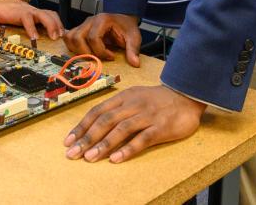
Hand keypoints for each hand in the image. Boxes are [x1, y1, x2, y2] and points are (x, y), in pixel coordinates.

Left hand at [0, 0, 63, 39]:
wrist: (5, 0)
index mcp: (18, 12)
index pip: (27, 17)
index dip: (31, 27)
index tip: (34, 37)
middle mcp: (29, 11)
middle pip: (43, 14)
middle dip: (50, 25)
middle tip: (54, 36)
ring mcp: (36, 12)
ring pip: (50, 14)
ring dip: (57, 24)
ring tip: (61, 36)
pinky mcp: (40, 14)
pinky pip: (52, 16)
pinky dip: (58, 23)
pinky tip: (62, 32)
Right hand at [63, 12, 141, 65]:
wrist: (122, 18)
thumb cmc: (126, 26)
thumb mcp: (133, 36)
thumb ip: (133, 49)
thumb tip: (134, 63)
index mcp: (102, 20)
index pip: (93, 38)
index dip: (101, 51)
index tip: (111, 56)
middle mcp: (89, 21)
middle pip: (77, 38)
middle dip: (86, 53)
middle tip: (97, 59)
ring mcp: (83, 25)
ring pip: (70, 38)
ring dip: (78, 51)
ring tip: (90, 56)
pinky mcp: (80, 30)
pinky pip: (69, 38)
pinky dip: (73, 47)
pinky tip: (84, 53)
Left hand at [64, 85, 205, 162]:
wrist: (186, 95)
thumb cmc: (156, 100)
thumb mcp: (134, 97)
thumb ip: (117, 109)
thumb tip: (94, 127)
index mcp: (123, 97)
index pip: (97, 111)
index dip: (82, 126)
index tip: (68, 141)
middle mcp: (132, 105)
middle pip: (105, 121)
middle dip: (87, 138)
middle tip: (73, 153)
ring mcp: (147, 115)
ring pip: (121, 130)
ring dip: (103, 144)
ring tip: (90, 158)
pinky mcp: (161, 127)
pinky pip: (142, 139)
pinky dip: (128, 149)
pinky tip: (116, 159)